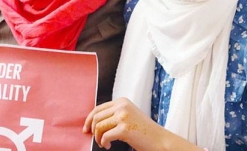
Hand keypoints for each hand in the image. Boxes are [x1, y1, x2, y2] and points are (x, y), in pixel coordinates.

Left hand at [83, 98, 199, 150]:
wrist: (160, 140)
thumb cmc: (143, 131)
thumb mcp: (128, 116)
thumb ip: (114, 115)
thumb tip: (92, 122)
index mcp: (122, 101)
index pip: (98, 108)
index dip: (89, 120)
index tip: (86, 130)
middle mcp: (122, 106)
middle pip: (96, 117)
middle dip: (92, 130)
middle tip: (96, 139)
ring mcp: (123, 116)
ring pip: (98, 127)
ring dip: (98, 138)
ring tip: (103, 143)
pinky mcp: (124, 128)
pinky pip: (105, 136)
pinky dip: (103, 143)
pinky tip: (108, 146)